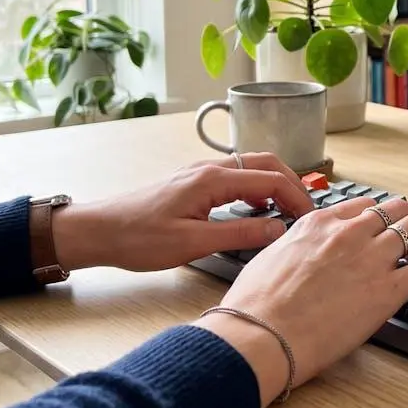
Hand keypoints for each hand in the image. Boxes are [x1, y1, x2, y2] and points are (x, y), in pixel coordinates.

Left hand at [50, 153, 313, 272]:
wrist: (98, 231)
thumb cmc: (138, 238)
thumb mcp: (193, 243)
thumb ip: (240, 234)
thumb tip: (278, 229)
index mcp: (213, 179)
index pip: (270, 178)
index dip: (296, 197)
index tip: (309, 218)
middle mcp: (209, 169)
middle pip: (265, 164)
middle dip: (291, 184)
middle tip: (305, 212)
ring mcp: (200, 174)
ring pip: (250, 169)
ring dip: (273, 186)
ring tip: (285, 213)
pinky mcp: (192, 185)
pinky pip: (234, 179)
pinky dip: (254, 190)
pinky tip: (254, 213)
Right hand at [195, 196, 407, 407]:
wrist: (260, 336)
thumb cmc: (255, 307)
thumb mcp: (269, 258)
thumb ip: (294, 248)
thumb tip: (299, 254)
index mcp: (318, 224)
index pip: (361, 207)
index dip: (376, 219)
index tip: (381, 230)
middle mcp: (347, 233)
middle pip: (394, 209)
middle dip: (406, 222)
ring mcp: (370, 258)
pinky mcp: (386, 290)